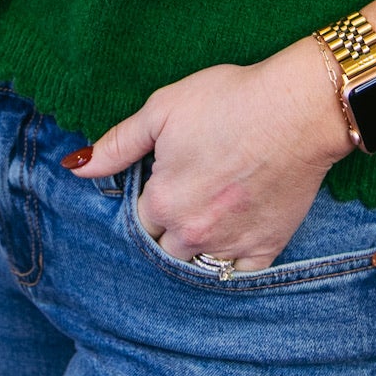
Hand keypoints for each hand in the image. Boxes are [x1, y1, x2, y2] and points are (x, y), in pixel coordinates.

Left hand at [69, 38, 354, 269]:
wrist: (298, 107)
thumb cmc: (229, 99)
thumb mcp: (163, 109)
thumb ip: (118, 144)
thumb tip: (76, 166)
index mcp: (161, 202)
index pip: (137, 222)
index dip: (148, 202)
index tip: (163, 183)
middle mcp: (191, 233)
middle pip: (165, 249)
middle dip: (169, 231)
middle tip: (186, 201)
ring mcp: (230, 245)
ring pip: (198, 266)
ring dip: (196, 250)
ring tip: (206, 221)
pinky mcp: (267, 247)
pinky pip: (240, 276)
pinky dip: (232, 265)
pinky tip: (232, 243)